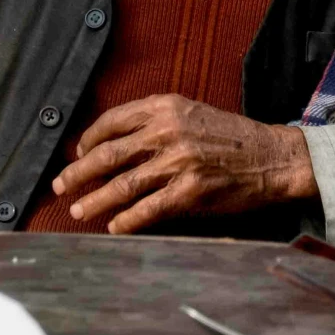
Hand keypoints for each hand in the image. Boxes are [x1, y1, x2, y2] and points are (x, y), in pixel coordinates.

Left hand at [51, 94, 315, 233]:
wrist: (274, 157)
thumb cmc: (233, 136)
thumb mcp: (192, 113)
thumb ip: (156, 122)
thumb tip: (115, 144)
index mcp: (165, 107)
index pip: (112, 121)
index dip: (88, 140)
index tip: (78, 154)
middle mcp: (168, 131)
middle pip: (108, 154)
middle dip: (78, 173)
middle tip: (60, 186)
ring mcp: (178, 162)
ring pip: (123, 185)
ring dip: (95, 200)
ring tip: (77, 211)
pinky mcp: (191, 191)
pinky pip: (148, 209)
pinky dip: (127, 220)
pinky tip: (114, 227)